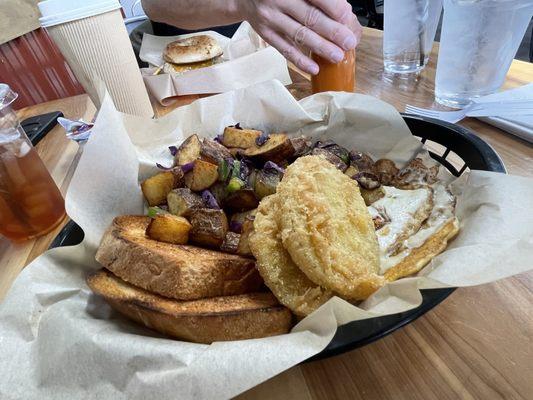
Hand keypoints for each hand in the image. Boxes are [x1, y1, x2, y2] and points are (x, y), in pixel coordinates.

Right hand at [238, 0, 361, 74]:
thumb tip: (344, 14)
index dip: (335, 9)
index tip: (347, 18)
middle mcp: (280, 0)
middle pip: (311, 17)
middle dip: (333, 32)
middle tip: (349, 42)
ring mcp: (272, 18)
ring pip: (300, 35)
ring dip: (320, 48)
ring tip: (337, 56)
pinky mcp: (266, 34)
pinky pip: (284, 49)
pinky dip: (300, 60)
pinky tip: (314, 68)